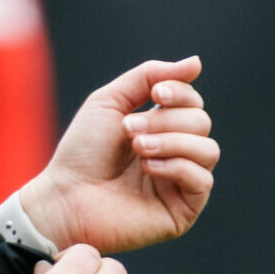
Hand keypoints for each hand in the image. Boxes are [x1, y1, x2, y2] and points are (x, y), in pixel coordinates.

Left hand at [16, 58, 218, 254]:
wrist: (66, 196)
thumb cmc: (83, 150)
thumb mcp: (111, 101)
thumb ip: (150, 76)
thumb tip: (196, 63)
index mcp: (161, 127)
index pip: (192, 101)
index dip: (180, 92)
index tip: (156, 94)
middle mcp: (176, 153)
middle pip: (201, 122)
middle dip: (166, 121)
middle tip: (129, 130)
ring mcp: (181, 182)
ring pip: (208, 150)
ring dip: (172, 142)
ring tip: (138, 148)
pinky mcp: (183, 210)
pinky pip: (203, 180)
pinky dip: (177, 167)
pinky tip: (148, 169)